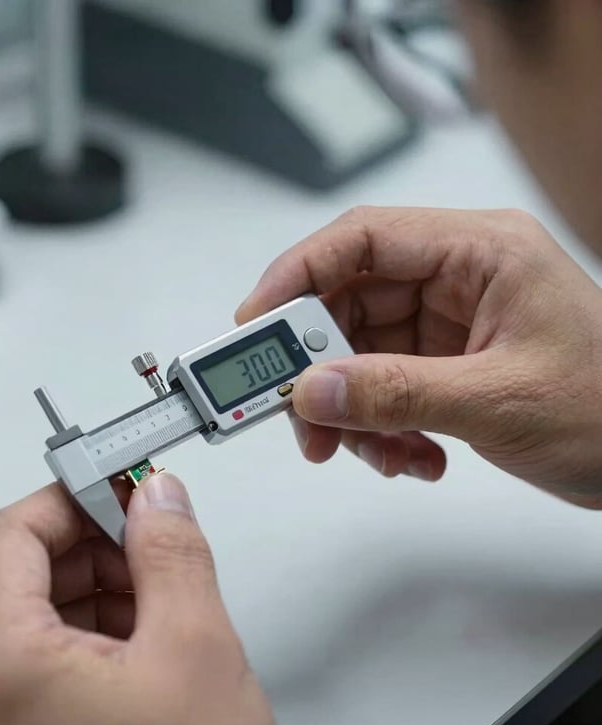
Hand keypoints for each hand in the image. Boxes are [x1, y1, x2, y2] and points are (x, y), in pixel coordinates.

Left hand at [0, 474, 280, 724]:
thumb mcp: (195, 647)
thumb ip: (172, 552)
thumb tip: (157, 497)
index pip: (10, 532)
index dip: (71, 497)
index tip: (119, 489)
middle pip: (6, 573)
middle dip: (81, 545)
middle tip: (141, 539)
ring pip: (17, 618)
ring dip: (83, 588)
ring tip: (150, 598)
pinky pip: (26, 666)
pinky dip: (77, 636)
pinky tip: (135, 645)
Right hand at [236, 207, 601, 508]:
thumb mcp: (498, 400)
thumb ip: (396, 393)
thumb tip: (313, 390)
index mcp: (480, 252)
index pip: (362, 240)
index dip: (296, 275)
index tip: (255, 322)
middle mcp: (458, 279)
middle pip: (349, 303)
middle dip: (320, 366)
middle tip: (302, 416)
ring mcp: (448, 323)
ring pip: (359, 354)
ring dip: (353, 409)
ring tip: (378, 453)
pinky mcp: (444, 363)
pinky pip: (382, 387)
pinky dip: (381, 427)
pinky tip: (413, 456)